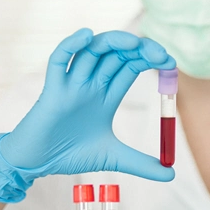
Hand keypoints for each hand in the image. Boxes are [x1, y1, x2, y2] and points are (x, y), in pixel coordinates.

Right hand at [0, 29, 175, 202]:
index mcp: (106, 96)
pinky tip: (86, 36)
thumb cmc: (70, 155)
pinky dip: (70, 45)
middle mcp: (91, 85)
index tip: (170, 62)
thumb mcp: (114, 158)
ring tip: (132, 42)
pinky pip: (58, 61)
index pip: (130, 67)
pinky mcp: (52, 90)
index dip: (149, 60)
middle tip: (159, 53)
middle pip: (116, 55)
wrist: (39, 165)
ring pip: (91, 52)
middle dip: (138, 49)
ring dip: (111, 42)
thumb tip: (171, 174)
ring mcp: (71, 84)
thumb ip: (142, 164)